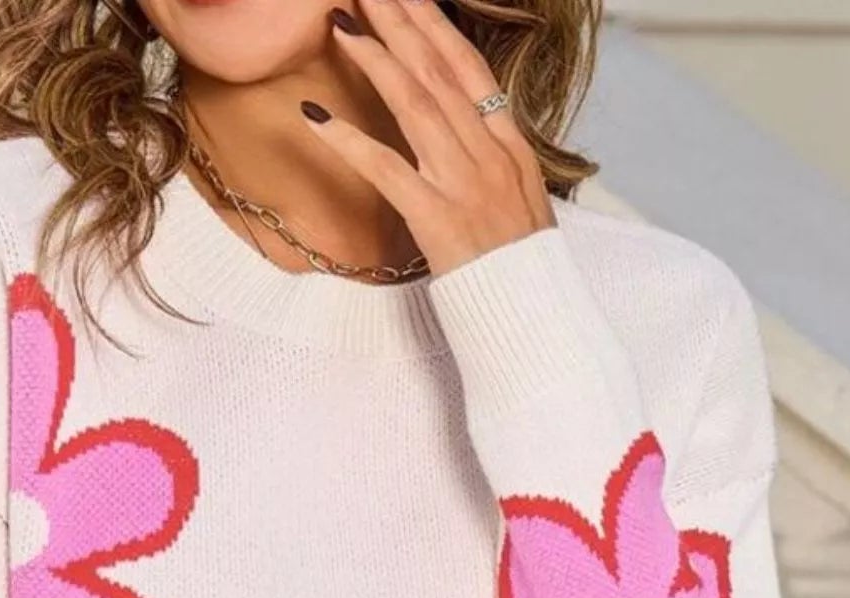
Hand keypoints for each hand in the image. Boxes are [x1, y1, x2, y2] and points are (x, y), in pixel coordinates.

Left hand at [305, 0, 554, 276]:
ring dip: (375, 59)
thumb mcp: (522, 203)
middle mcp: (488, 153)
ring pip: (415, 104)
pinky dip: (349, 141)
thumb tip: (473, 131)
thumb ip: (496, 161)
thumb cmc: (522, 269)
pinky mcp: (436, 218)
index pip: (469, 68)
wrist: (532, 314)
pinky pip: (385, 170)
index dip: (436, 25)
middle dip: (402, 20)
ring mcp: (462, 183)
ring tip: (341, 25)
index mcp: (510, 146)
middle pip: (438, 71)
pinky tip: (317, 118)